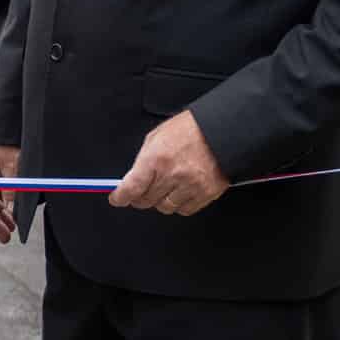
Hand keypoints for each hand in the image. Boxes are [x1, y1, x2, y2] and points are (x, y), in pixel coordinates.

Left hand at [108, 108, 228, 217]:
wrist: (221, 130)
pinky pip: (185, 210)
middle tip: (142, 191)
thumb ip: (143, 160)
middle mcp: (172, 174)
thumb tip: (131, 178)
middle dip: (140, 197)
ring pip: (165, 207)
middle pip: (146, 200)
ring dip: (160, 201)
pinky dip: (179, 204)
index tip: (117, 199)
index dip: (120, 197)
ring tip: (166, 187)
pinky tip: (180, 192)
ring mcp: (190, 185)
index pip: (131, 188)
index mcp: (156, 158)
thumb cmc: (190, 129)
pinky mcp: (206, 193)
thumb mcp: (157, 137)